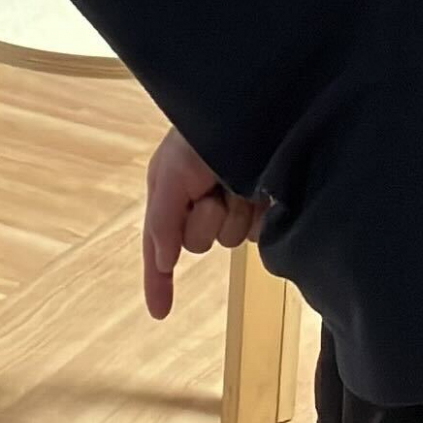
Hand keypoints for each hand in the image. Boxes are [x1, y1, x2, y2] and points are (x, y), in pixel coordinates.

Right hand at [142, 128, 267, 319]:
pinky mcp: (265, 205)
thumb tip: (163, 259)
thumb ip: (162, 219)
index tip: (160, 312)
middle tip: (213, 190)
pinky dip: (259, 214)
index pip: (159, 243)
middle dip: (205, 220)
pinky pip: (258, 231)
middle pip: (198, 242)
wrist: (262, 110)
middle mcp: (202, 201)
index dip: (157, 279)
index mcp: (173, 191)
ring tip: (242, 181)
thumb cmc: (206, 131)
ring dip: (235, 213)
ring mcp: (235, 203)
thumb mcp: (172, 172)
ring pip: (231, 238)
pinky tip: (262, 190)